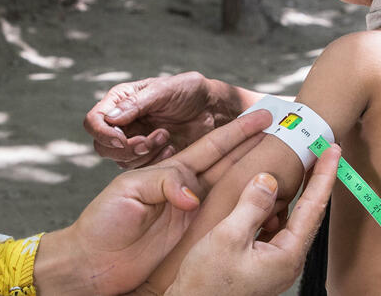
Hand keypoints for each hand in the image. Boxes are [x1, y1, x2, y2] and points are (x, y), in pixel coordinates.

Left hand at [41, 110, 271, 295]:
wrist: (92, 263)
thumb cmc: (102, 224)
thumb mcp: (129, 192)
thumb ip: (164, 184)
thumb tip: (195, 196)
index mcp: (171, 171)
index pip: (212, 146)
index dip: (238, 131)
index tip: (263, 116)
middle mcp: (186, 190)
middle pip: (230, 164)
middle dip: (258, 147)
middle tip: (287, 134)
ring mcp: (192, 215)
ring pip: (233, 192)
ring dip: (258, 178)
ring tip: (285, 167)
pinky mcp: (193, 240)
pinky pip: (225, 223)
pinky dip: (247, 214)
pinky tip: (265, 208)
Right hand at [84, 72, 243, 168]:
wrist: (213, 109)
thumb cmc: (190, 91)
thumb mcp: (165, 90)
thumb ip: (138, 103)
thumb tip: (111, 118)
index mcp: (120, 101)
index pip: (94, 121)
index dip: (102, 133)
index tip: (121, 139)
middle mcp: (122, 122)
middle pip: (102, 146)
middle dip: (124, 148)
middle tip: (147, 143)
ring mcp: (134, 140)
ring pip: (120, 160)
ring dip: (142, 154)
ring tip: (166, 138)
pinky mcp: (148, 157)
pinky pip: (140, 169)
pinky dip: (154, 163)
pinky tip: (171, 148)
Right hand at [165, 144, 340, 295]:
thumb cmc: (207, 283)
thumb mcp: (228, 237)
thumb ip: (251, 205)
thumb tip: (268, 181)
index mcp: (287, 255)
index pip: (313, 207)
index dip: (324, 175)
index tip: (333, 150)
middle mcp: (287, 260)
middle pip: (308, 212)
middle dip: (316, 180)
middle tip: (321, 151)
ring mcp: (275, 263)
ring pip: (290, 219)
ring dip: (295, 193)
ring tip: (298, 166)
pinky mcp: (261, 263)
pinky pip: (274, 228)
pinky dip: (275, 207)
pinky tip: (267, 196)